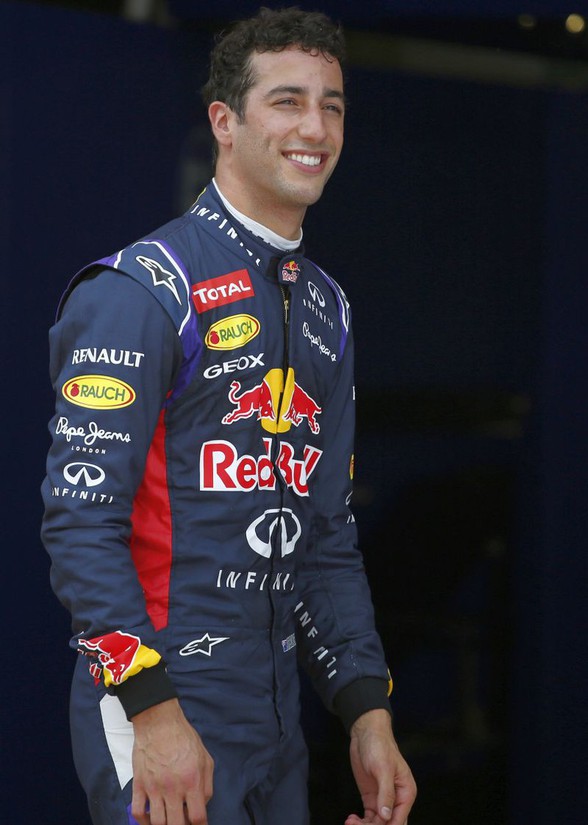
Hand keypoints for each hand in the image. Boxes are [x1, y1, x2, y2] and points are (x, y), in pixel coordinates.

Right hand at [130, 698, 213, 824]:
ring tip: (169, 820)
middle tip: (182, 822)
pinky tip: (150, 819)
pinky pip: (137, 812)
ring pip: (157, 823)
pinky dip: (142, 822)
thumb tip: (202, 805)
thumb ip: (207, 785)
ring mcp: (154, 787)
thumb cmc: (183, 737)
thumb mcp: (205, 758)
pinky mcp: (139, 784)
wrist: (159, 722)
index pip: (198, 817)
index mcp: (192, 780)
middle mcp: (173, 787)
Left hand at [345, 709, 415, 824]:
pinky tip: (352, 819)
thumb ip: (386, 793)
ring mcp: (383, 799)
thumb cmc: (379, 745)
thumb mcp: (383, 768)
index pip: (399, 820)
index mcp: (406, 792)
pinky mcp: (372, 798)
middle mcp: (397, 799)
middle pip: (389, 824)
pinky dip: (361, 822)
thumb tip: (386, 816)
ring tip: (350, 822)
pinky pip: (369, 817)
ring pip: (378, 823)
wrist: (366, 734)